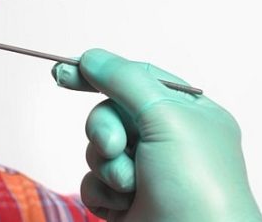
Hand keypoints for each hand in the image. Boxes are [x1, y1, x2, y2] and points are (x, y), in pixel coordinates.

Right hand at [52, 49, 261, 221]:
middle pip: (111, 113)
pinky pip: (92, 182)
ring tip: (130, 185)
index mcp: (190, 114)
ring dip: (107, 165)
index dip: (101, 73)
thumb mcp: (165, 116)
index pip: (138, 78)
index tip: (64, 73)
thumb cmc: (197, 188)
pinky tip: (123, 204)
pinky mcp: (126, 202)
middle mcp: (169, 141)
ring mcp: (147, 173)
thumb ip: (124, 79)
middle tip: (116, 147)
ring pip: (98, 149)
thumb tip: (91, 57)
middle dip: (106, 130)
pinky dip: (102, 192)